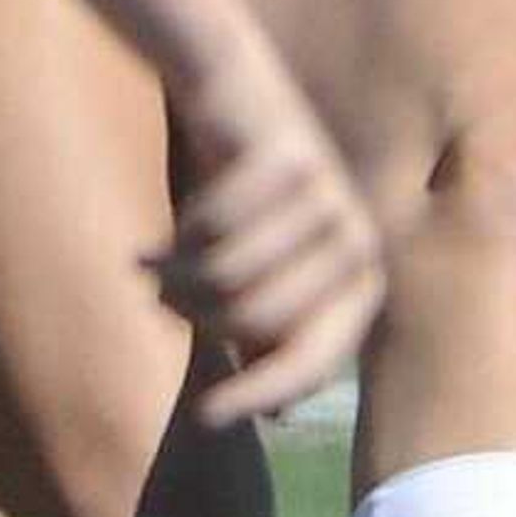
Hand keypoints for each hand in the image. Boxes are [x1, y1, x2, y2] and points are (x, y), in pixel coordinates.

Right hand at [148, 57, 384, 428]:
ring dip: (176, 277)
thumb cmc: (253, 203)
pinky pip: (213, 223)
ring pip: (227, 274)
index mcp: (361, 285)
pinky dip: (180, 231)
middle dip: (195, 318)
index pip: (311, 361)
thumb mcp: (268, 274)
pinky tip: (169, 228)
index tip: (204, 418)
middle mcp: (358, 243)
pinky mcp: (289, 155)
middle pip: (255, 318)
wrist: (240, 98)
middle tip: (159, 299)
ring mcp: (330, 196)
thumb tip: (284, 417)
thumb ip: (276, 336)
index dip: (259, 394)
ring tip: (153, 266)